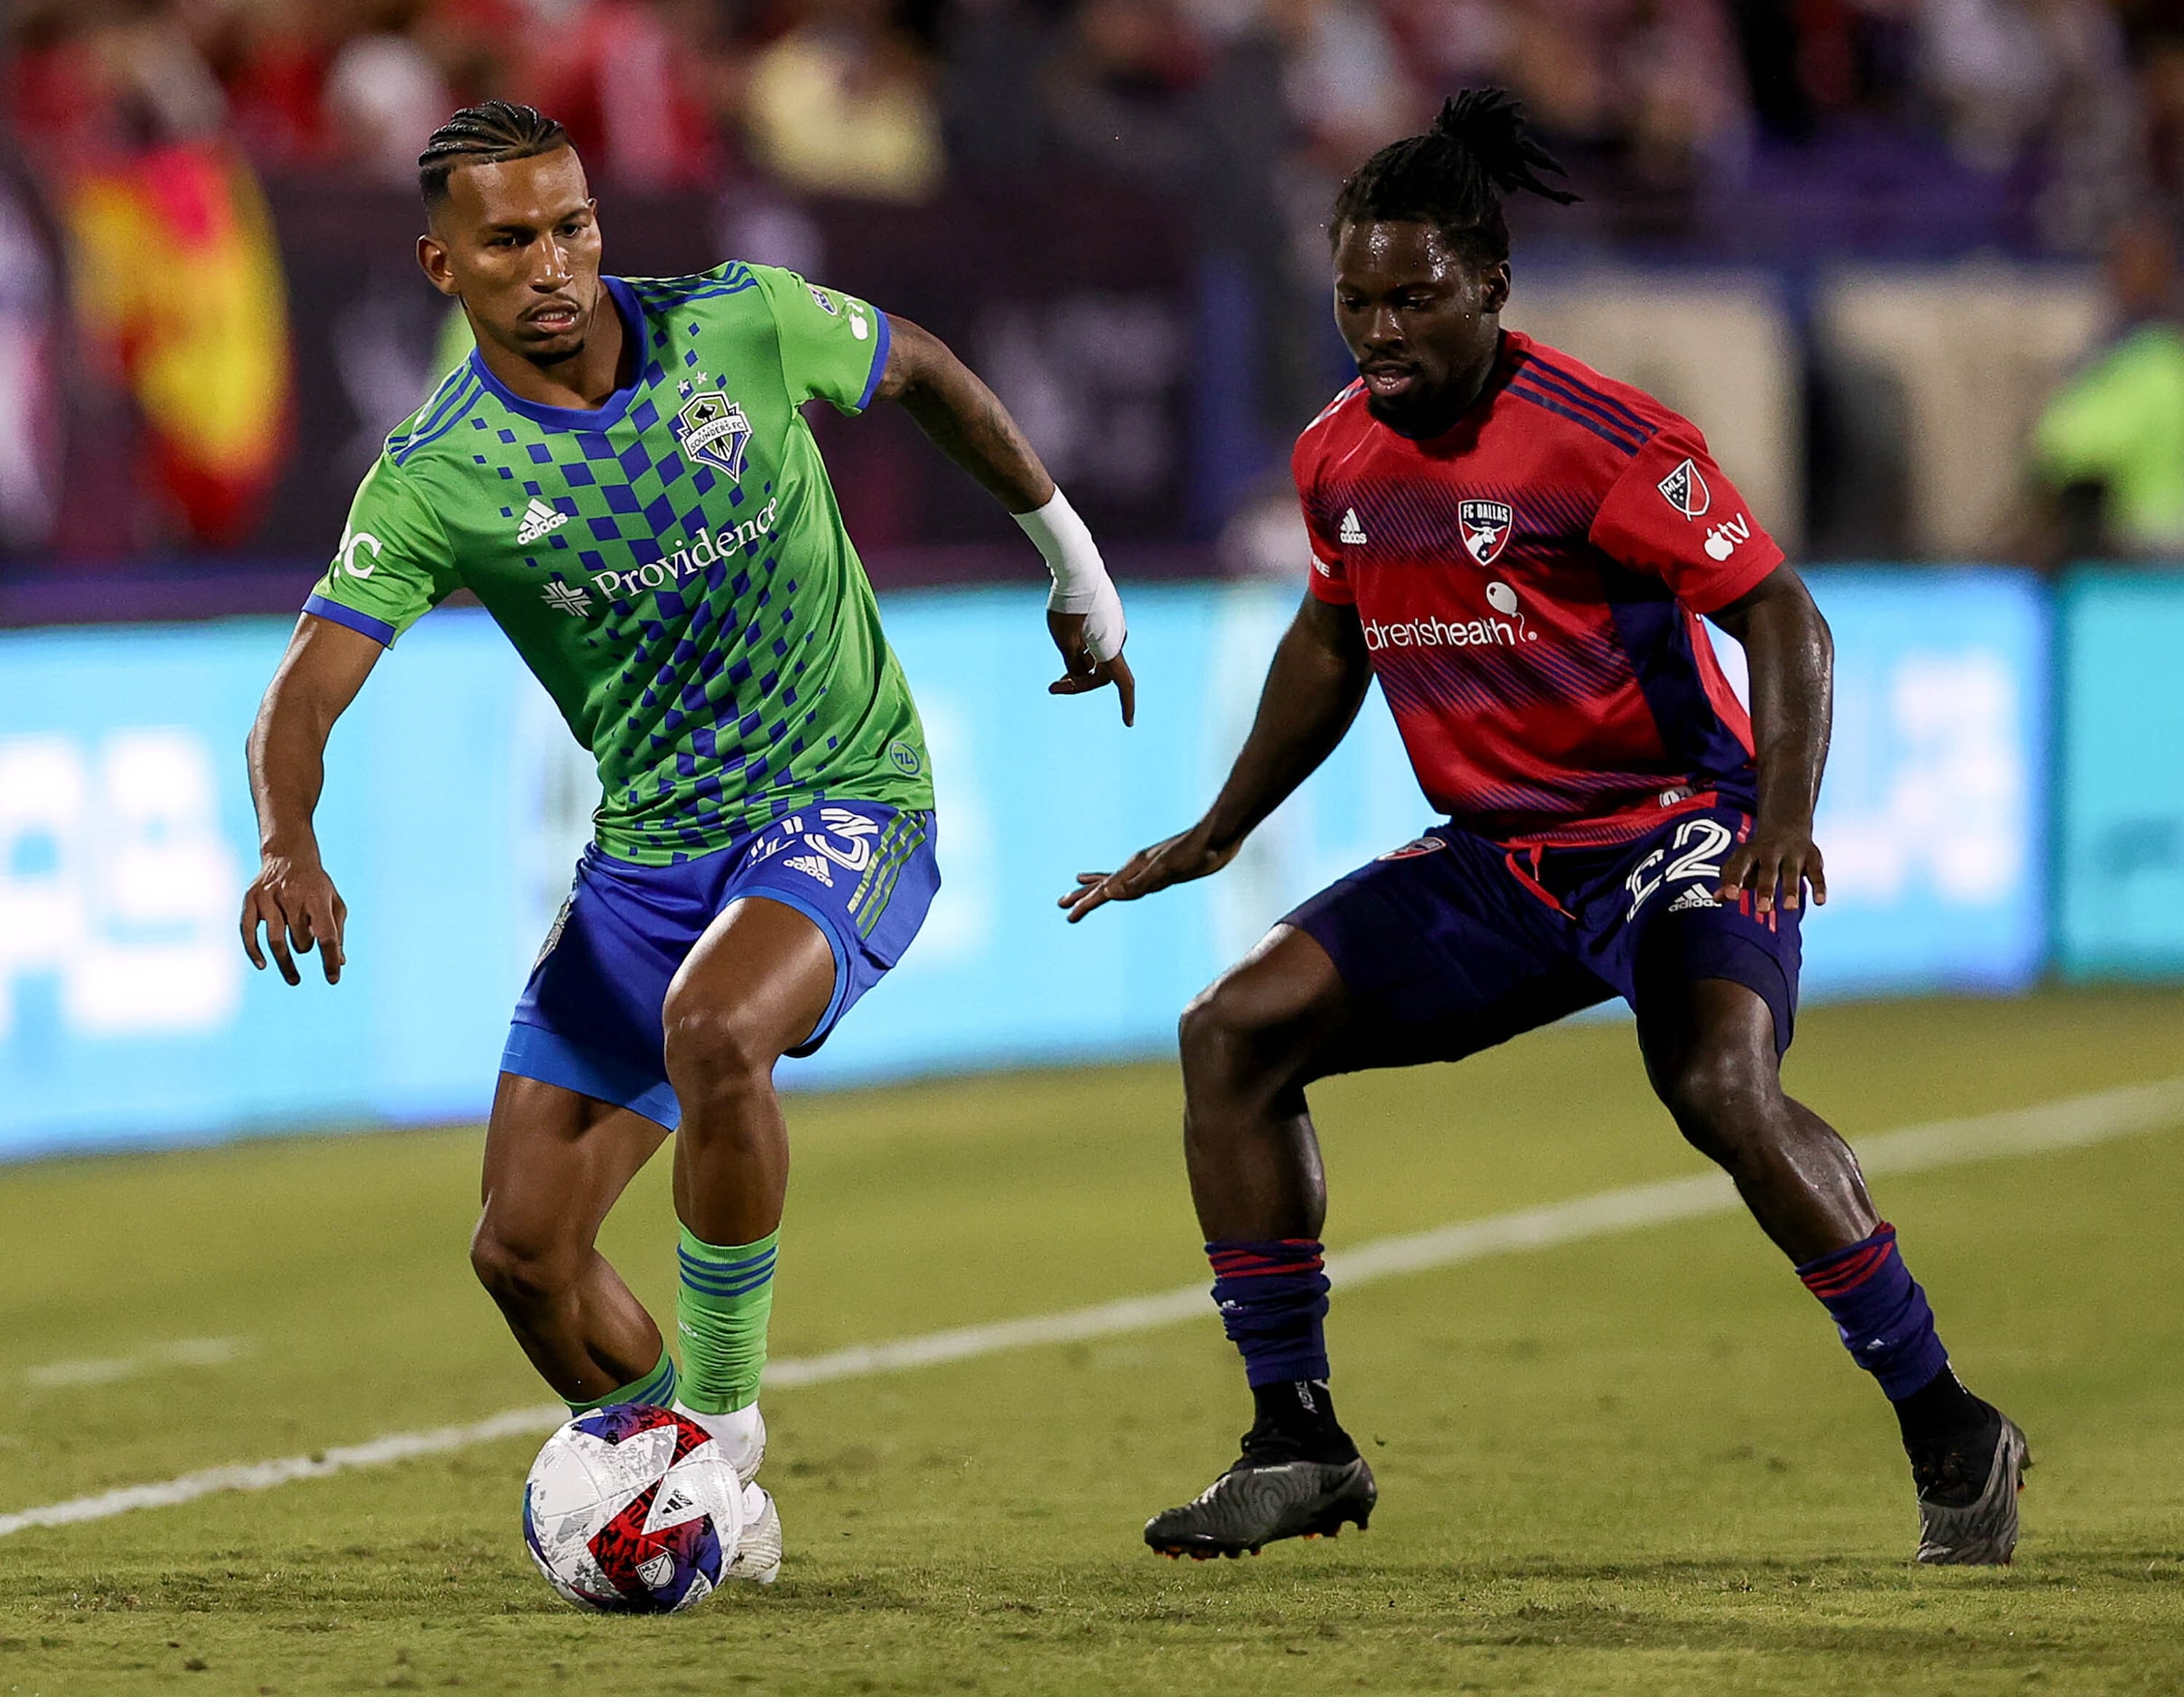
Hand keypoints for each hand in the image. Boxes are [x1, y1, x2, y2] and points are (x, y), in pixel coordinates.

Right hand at [241, 846, 348, 984]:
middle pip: (300, 939)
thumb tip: (340, 962)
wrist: (289, 856)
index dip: (330, 960)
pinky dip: (254, 951)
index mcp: (317, 898)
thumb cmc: (316, 886)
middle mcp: (292, 896)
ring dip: (285, 963)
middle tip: (307, 945)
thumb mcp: (334, 903)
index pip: (327, 935)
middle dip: (305, 947)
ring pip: (276, 940)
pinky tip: (263, 965)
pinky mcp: (250, 900)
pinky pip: (248, 931)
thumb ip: (338, 932)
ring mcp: (268, 898)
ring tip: (294, 979)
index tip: (333, 979)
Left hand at [1045, 608, 1135, 725]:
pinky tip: (1064, 639)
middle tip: (1052, 686)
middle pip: (1102, 672)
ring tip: (1054, 669)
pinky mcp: (1106, 615)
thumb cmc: (1068, 604)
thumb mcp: (1063, 640)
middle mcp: (1117, 638)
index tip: (1127, 723)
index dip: (1126, 705)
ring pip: (1097, 656)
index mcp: (1110, 648)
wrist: (1076, 566)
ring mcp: (1113, 626)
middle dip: (1079, 683)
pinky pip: (1097, 641)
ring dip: (1077, 667)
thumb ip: (1072, 662)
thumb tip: (1079, 672)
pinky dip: (1082, 650)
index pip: (1123, 683)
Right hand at [1060, 823, 1237, 922]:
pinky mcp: (1164, 870)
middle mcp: (1138, 866)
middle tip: (1062, 905)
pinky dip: (1123, 885)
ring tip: (1078, 888)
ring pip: (1116, 881)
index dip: (1087, 904)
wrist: (1219, 835)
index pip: (1104, 890)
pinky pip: (1134, 882)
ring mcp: (1149, 867)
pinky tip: (1124, 886)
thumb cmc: (1196, 852)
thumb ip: (1140, 882)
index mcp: (1135, 868)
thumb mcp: (1167, 870)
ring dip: (1097, 887)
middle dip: (1084, 896)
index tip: (1069, 916)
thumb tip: (1110, 893)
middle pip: (1104, 884)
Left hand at [1717, 819, 1825, 916]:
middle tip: (1762, 910)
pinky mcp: (1812, 858)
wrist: (1786, 825)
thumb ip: (1730, 882)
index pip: (1740, 867)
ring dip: (1792, 890)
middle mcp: (1771, 851)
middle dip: (1765, 890)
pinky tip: (1820, 902)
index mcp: (1750, 853)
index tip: (1729, 896)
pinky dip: (1819, 887)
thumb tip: (1717, 899)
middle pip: (1768, 871)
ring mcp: (1793, 853)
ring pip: (1792, 872)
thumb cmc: (1758, 856)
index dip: (1734, 881)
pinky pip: (1816, 874)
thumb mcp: (1742, 864)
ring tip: (1790, 908)